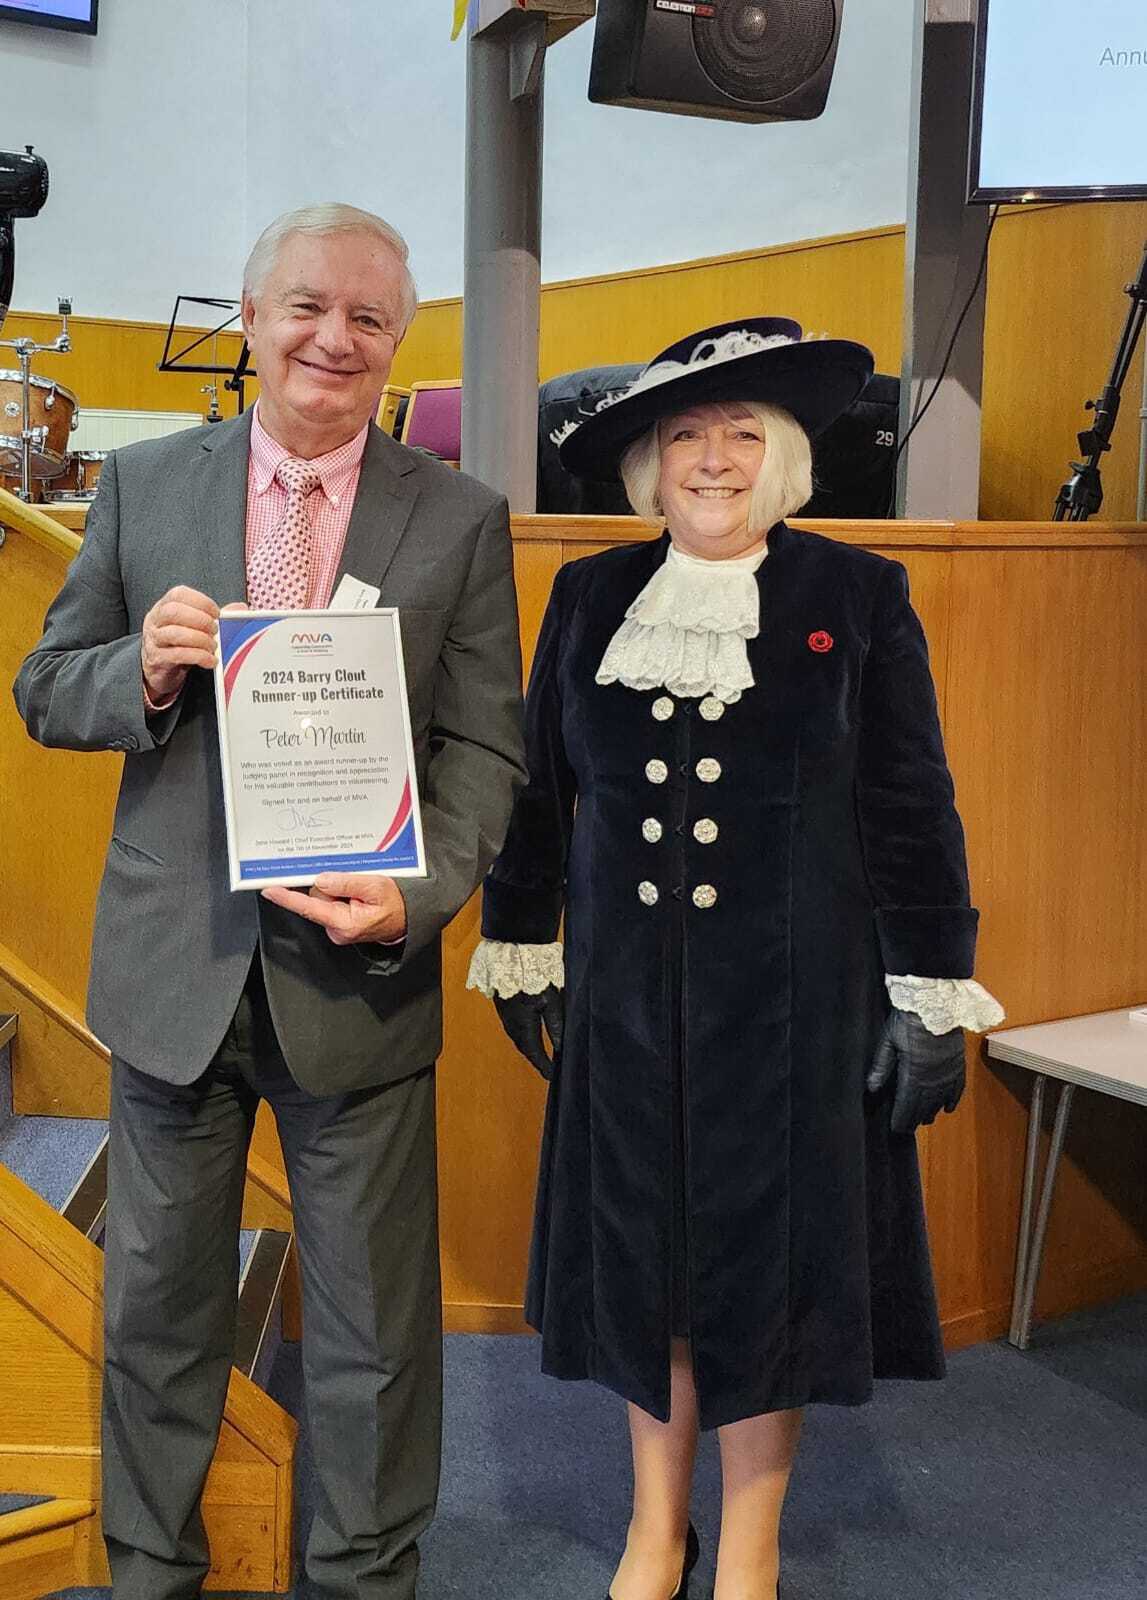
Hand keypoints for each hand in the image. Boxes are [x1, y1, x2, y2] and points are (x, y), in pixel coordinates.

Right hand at [140, 585, 220, 702]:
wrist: (159, 668)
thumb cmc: (178, 642)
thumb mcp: (193, 626)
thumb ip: (214, 616)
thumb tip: (239, 608)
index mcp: (164, 606)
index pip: (179, 594)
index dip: (201, 601)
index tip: (217, 612)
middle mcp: (156, 620)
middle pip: (173, 612)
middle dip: (200, 619)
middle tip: (215, 630)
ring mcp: (154, 640)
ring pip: (174, 633)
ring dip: (199, 639)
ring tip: (213, 646)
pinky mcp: (157, 659)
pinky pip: (177, 655)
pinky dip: (198, 656)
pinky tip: (210, 660)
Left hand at [260, 873, 407, 945]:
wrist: (409, 918)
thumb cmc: (396, 904)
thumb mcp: (375, 886)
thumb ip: (346, 883)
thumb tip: (321, 880)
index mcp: (344, 923)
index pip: (310, 907)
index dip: (287, 898)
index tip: (269, 890)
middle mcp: (337, 930)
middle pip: (317, 898)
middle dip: (330, 885)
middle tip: (356, 883)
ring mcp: (337, 928)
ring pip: (323, 898)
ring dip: (338, 889)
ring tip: (361, 891)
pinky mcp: (338, 924)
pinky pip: (330, 903)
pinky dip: (340, 894)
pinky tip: (357, 895)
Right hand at [493, 985, 563, 1080]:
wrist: (512, 957)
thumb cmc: (535, 977)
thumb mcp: (552, 1002)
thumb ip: (556, 1026)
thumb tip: (561, 1047)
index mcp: (524, 1027)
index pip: (535, 1053)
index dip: (544, 1066)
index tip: (553, 1076)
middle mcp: (512, 1026)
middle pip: (526, 1049)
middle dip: (537, 1060)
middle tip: (549, 1069)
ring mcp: (506, 1019)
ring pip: (520, 1040)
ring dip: (531, 1049)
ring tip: (542, 1057)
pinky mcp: (504, 1011)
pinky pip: (515, 1031)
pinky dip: (525, 1039)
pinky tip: (531, 1038)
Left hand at [867, 1009, 965, 1133]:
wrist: (934, 1003)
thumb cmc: (908, 1020)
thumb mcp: (888, 1042)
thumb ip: (880, 1067)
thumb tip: (870, 1089)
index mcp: (913, 1075)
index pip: (907, 1106)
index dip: (901, 1120)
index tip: (896, 1129)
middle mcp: (933, 1080)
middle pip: (923, 1107)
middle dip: (914, 1119)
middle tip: (907, 1128)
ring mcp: (947, 1073)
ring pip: (939, 1101)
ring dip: (931, 1112)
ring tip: (924, 1120)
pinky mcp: (958, 1065)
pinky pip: (957, 1089)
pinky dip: (952, 1100)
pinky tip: (947, 1109)